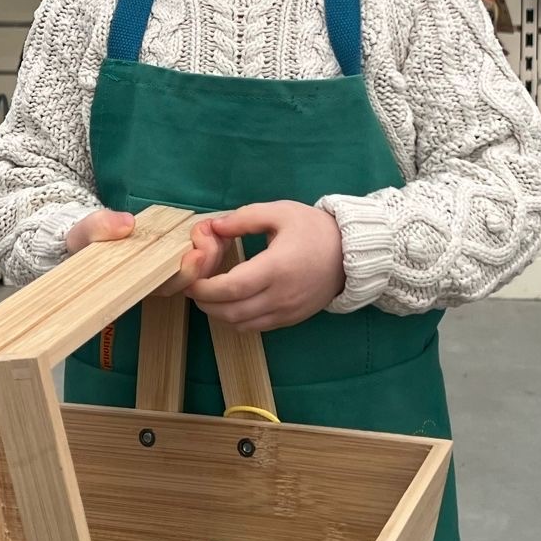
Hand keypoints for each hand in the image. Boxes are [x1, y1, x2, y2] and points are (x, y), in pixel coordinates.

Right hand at [62, 210, 224, 300]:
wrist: (91, 237)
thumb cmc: (87, 242)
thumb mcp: (85, 232)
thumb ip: (101, 227)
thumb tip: (127, 224)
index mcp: (140, 282)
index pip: (169, 285)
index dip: (186, 274)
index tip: (194, 256)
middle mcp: (160, 280)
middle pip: (194, 279)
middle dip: (206, 258)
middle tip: (204, 233)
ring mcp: (172, 268)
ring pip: (204, 268)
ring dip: (213, 248)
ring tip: (209, 225)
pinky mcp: (182, 252)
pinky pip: (206, 253)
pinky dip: (214, 240)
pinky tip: (214, 225)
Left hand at [186, 202, 344, 331]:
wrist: (350, 253)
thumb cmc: (314, 229)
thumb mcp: (280, 212)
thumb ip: (243, 218)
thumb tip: (212, 227)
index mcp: (276, 267)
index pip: (230, 289)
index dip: (203, 288)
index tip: (190, 279)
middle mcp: (280, 296)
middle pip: (230, 312)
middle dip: (205, 303)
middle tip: (194, 287)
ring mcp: (287, 311)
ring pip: (240, 324)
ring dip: (219, 313)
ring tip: (210, 294)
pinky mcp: (291, 320)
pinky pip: (256, 328)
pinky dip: (237, 319)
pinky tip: (232, 302)